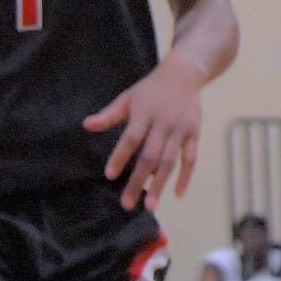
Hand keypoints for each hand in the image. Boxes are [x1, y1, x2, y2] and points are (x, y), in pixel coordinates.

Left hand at [87, 53, 205, 210]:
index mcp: (145, 113)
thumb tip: (86, 126)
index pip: (131, 137)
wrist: (184, 74)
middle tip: (126, 204)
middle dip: (138, 181)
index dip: (120, 156)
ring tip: (150, 206)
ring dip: (160, 184)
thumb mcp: (128, 97)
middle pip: (150, 156)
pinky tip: (178, 195)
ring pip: (170, 161)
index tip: (110, 175)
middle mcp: (163, 123)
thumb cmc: (150, 89)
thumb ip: (109, 114)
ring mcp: (180, 130)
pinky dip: (186, 176)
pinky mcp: (194, 133)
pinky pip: (191, 158)